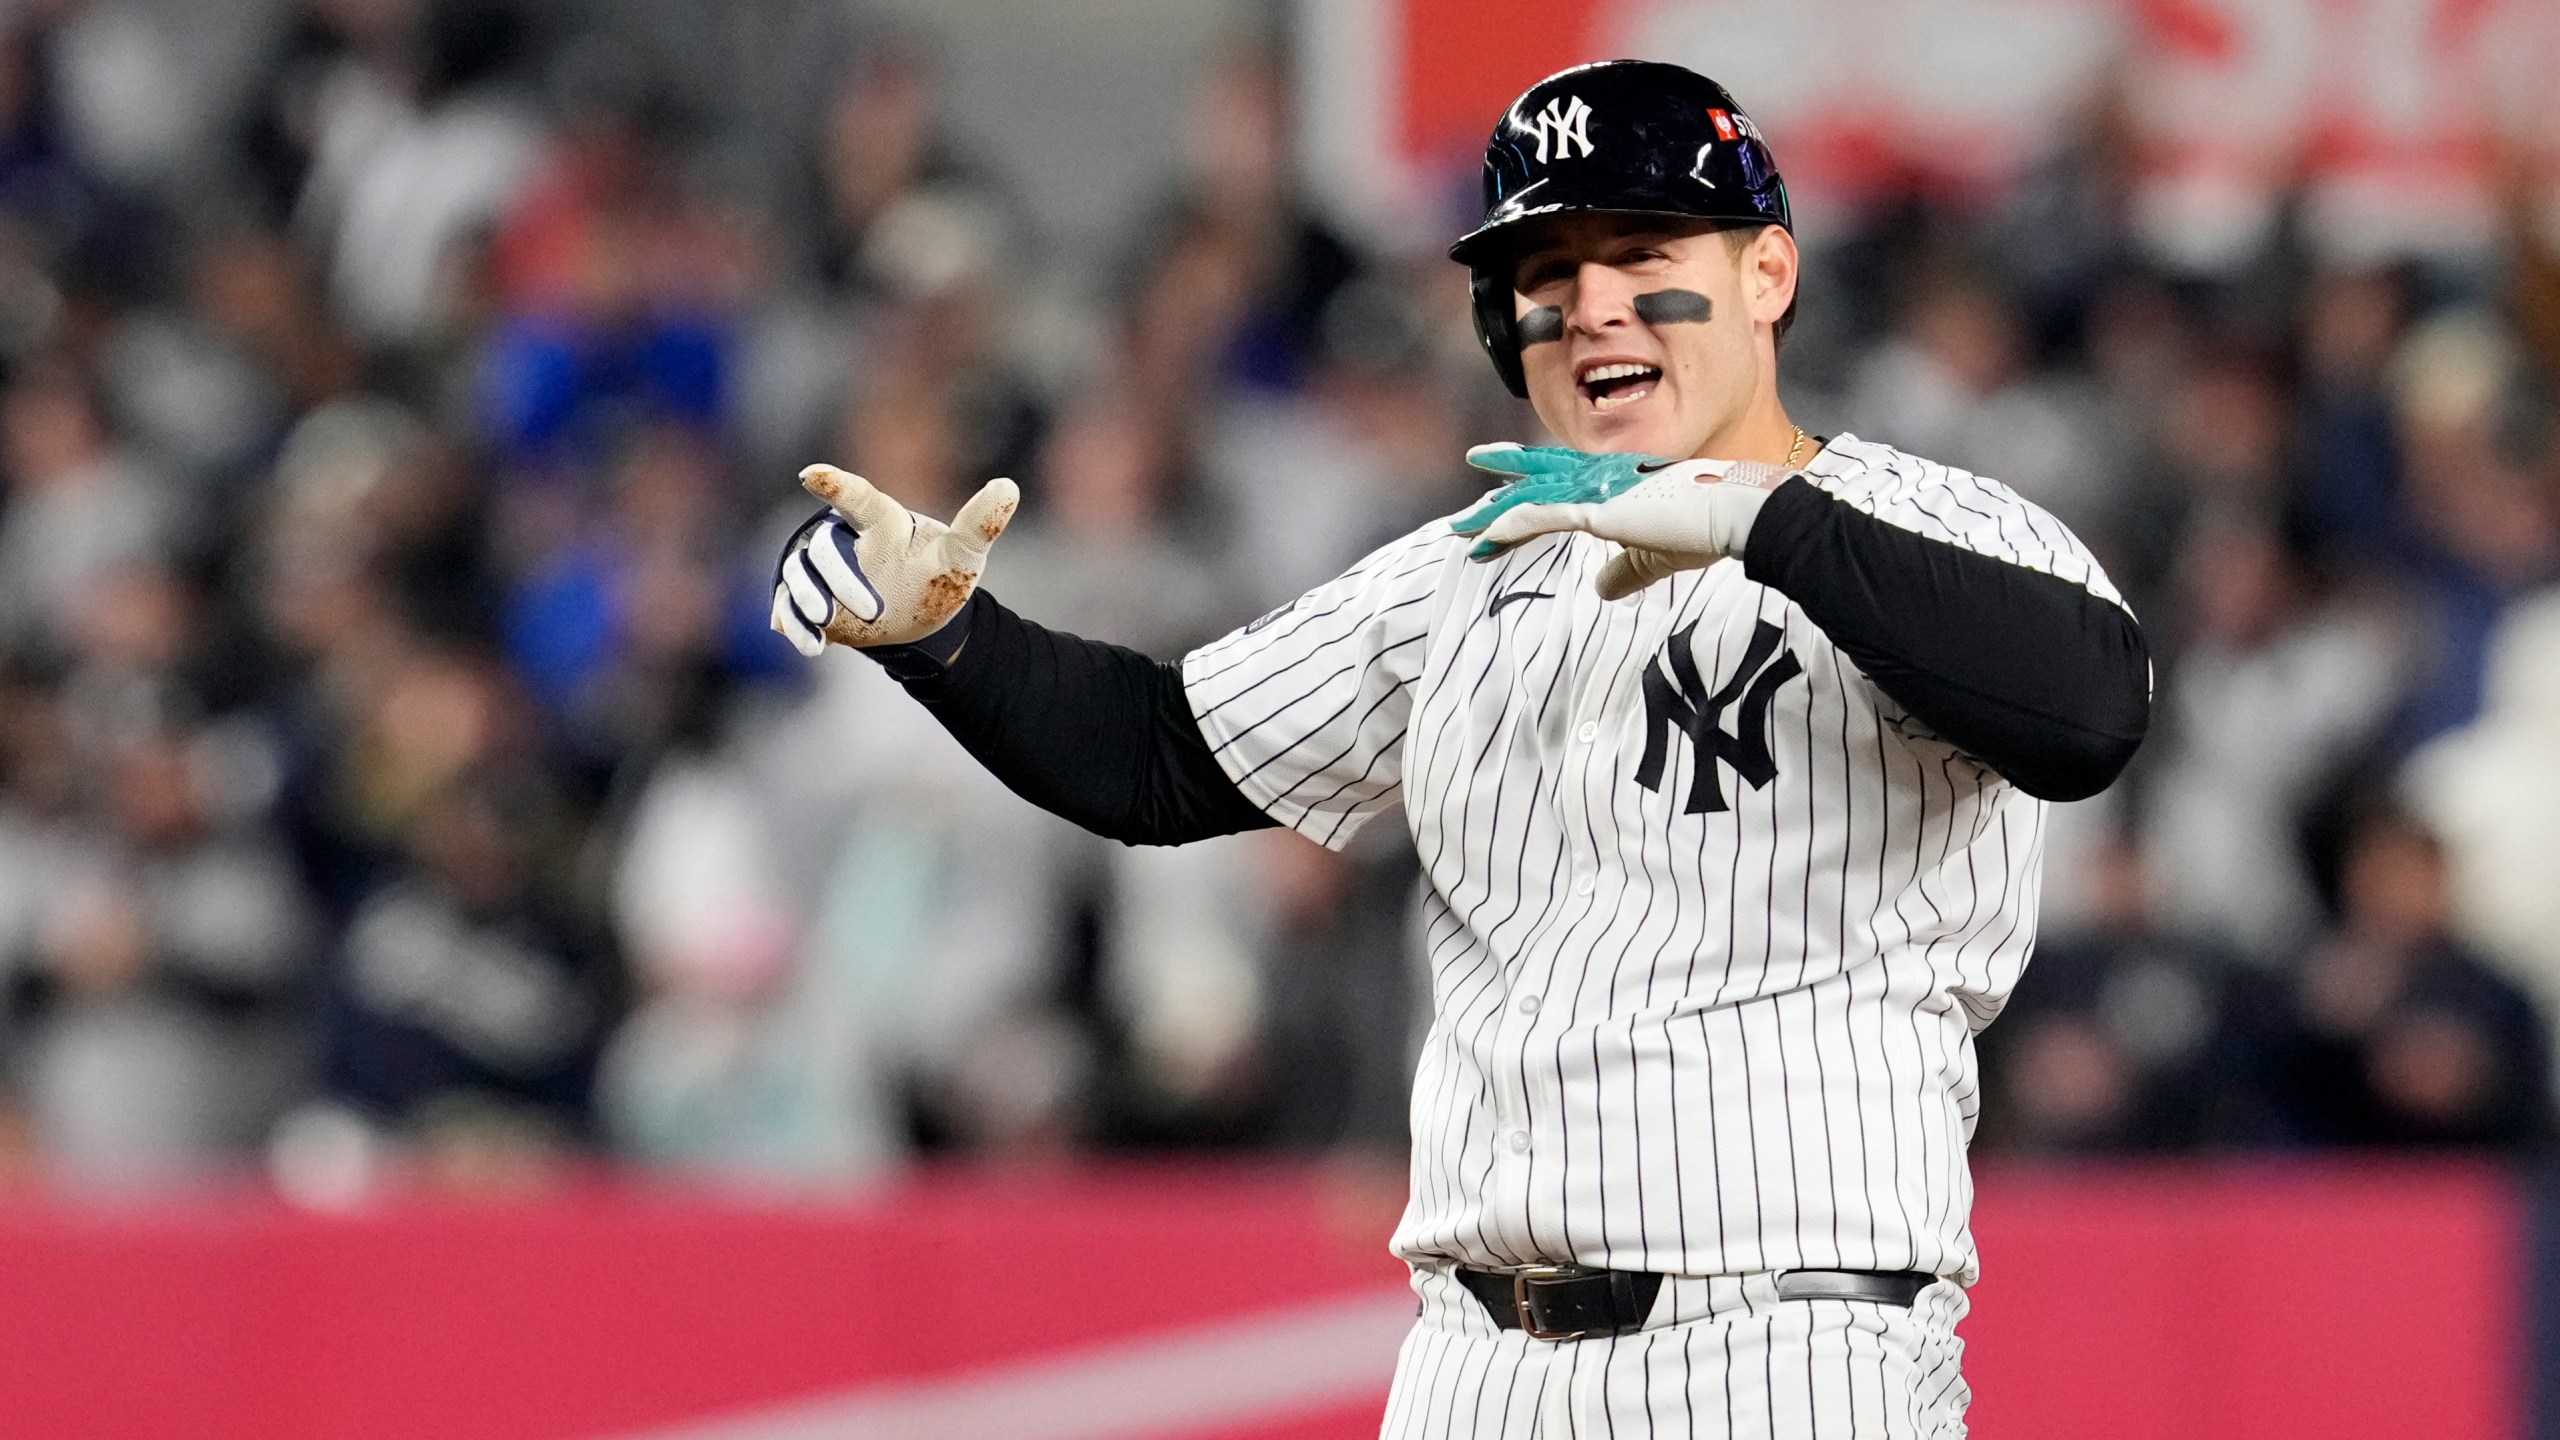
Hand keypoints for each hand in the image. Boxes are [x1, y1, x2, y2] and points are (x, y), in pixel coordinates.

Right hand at [770, 464, 1018, 655]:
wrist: (918, 617)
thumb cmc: (938, 576)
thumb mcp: (963, 555)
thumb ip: (981, 523)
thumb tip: (1010, 486)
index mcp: (881, 520)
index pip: (857, 498)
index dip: (835, 485)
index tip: (810, 475)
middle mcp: (844, 539)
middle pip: (826, 548)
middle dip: (842, 579)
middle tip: (875, 614)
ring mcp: (820, 570)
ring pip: (799, 573)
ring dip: (807, 598)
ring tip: (826, 624)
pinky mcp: (807, 599)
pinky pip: (788, 605)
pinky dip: (795, 624)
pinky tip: (809, 644)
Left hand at [1449, 443, 1792, 599]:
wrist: (1737, 513)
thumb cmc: (1709, 529)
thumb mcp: (1657, 555)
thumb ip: (1625, 571)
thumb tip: (1600, 590)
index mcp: (1619, 477)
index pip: (1566, 476)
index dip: (1535, 478)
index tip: (1506, 479)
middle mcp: (1602, 474)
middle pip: (1540, 476)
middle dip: (1502, 483)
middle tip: (1471, 481)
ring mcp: (1596, 488)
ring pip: (1529, 497)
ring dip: (1491, 515)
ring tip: (1460, 530)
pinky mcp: (1595, 508)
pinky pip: (1537, 516)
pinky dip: (1506, 528)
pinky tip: (1482, 542)